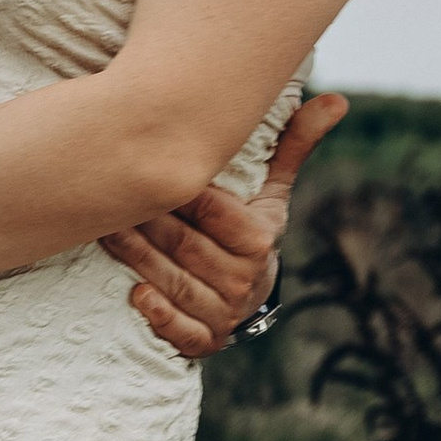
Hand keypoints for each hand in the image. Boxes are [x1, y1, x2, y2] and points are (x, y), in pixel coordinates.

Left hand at [101, 90, 347, 357]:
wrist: (247, 294)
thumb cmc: (249, 228)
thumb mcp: (270, 190)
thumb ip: (292, 144)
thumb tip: (335, 100)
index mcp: (260, 238)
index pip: (211, 210)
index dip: (177, 190)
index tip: (145, 166)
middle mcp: (246, 280)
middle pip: (185, 245)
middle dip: (146, 220)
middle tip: (109, 195)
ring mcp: (225, 313)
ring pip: (174, 283)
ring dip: (136, 259)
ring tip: (105, 231)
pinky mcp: (205, 340)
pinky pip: (182, 331)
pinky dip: (160, 315)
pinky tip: (136, 294)